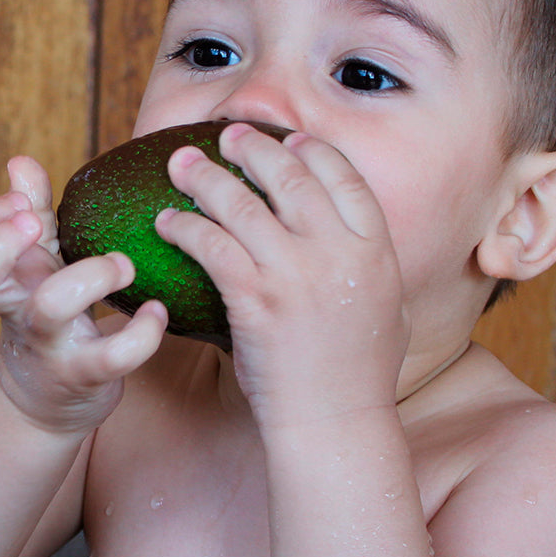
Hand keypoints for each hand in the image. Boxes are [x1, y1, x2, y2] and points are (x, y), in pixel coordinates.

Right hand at [0, 156, 167, 432]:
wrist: (52, 400)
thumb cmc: (51, 315)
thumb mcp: (40, 264)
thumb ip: (31, 212)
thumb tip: (19, 162)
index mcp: (7, 282)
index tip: (19, 200)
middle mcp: (20, 311)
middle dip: (2, 242)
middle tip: (39, 220)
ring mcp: (51, 343)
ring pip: (48, 308)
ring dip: (89, 275)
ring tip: (124, 264)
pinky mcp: (87, 373)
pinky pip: (112, 355)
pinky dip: (142, 333)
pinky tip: (157, 311)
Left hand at [155, 124, 408, 425]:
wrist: (335, 422)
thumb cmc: (358, 375)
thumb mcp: (388, 309)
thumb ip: (370, 266)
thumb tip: (357, 241)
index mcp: (376, 249)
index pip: (343, 177)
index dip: (313, 150)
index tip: (290, 138)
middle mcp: (339, 251)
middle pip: (290, 176)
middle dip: (254, 147)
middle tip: (227, 134)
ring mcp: (296, 273)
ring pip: (244, 203)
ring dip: (207, 176)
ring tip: (181, 162)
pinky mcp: (255, 299)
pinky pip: (212, 245)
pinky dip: (185, 227)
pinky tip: (166, 221)